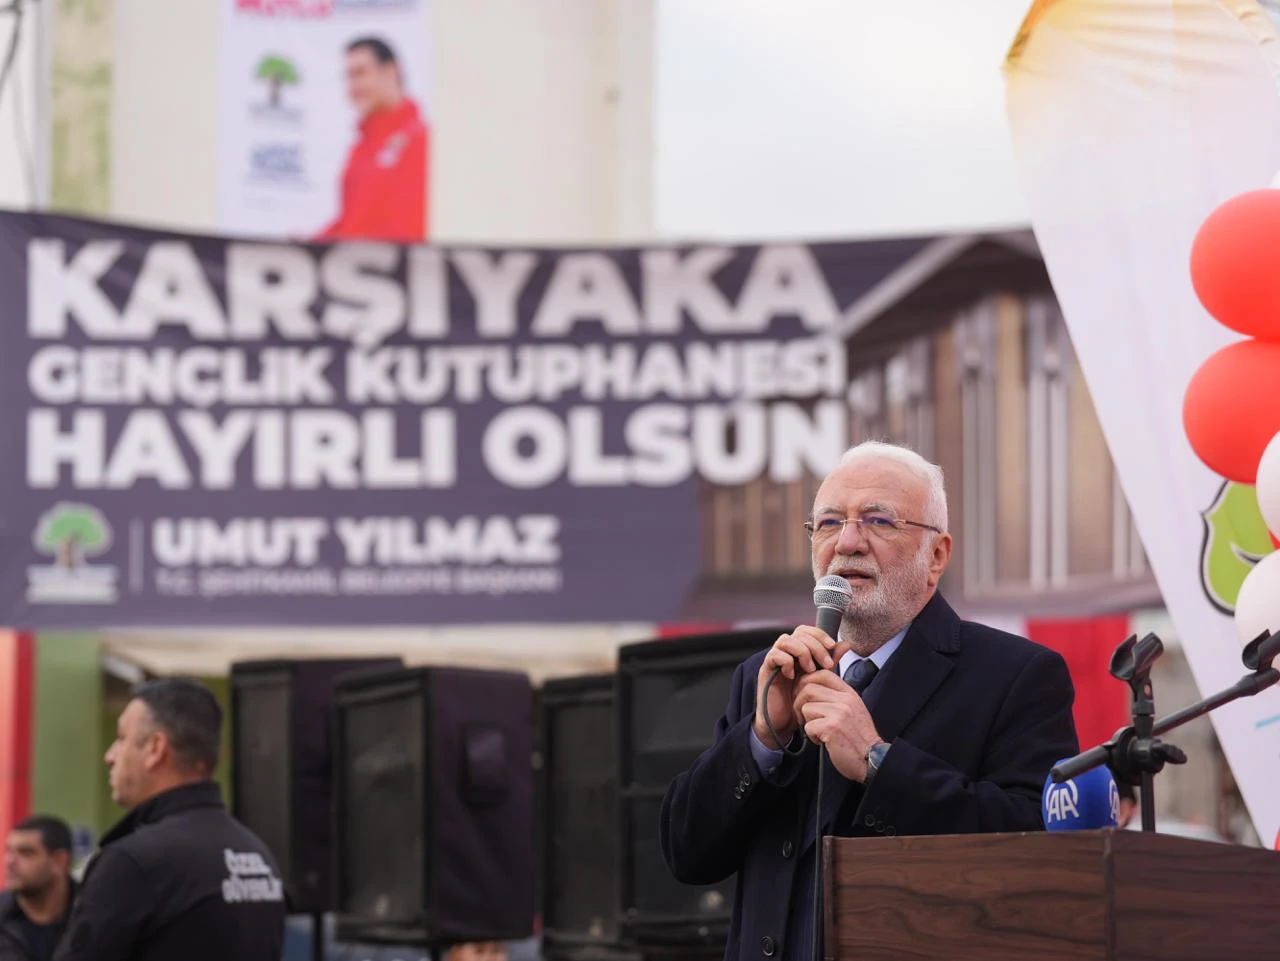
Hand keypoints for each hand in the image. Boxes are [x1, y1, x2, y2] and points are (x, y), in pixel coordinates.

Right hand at [754, 627, 849, 748]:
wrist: (785, 722)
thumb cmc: (801, 700)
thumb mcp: (820, 678)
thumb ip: (830, 660)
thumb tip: (846, 644)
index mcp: (798, 650)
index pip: (806, 630)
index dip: (819, 634)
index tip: (833, 646)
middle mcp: (785, 652)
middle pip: (798, 633)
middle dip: (816, 646)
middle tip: (827, 665)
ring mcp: (774, 660)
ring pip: (785, 640)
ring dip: (802, 652)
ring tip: (810, 670)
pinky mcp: (765, 670)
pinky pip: (774, 655)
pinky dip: (786, 662)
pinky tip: (793, 676)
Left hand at [794, 670, 881, 781]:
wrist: (872, 758)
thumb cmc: (859, 737)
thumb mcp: (853, 709)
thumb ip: (837, 697)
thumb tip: (813, 686)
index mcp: (849, 694)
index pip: (822, 674)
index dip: (807, 681)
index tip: (803, 694)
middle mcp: (845, 700)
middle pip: (808, 689)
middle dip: (799, 703)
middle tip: (805, 716)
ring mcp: (839, 713)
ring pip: (806, 707)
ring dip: (807, 721)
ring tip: (818, 730)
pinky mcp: (832, 728)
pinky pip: (808, 726)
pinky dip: (811, 736)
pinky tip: (822, 740)